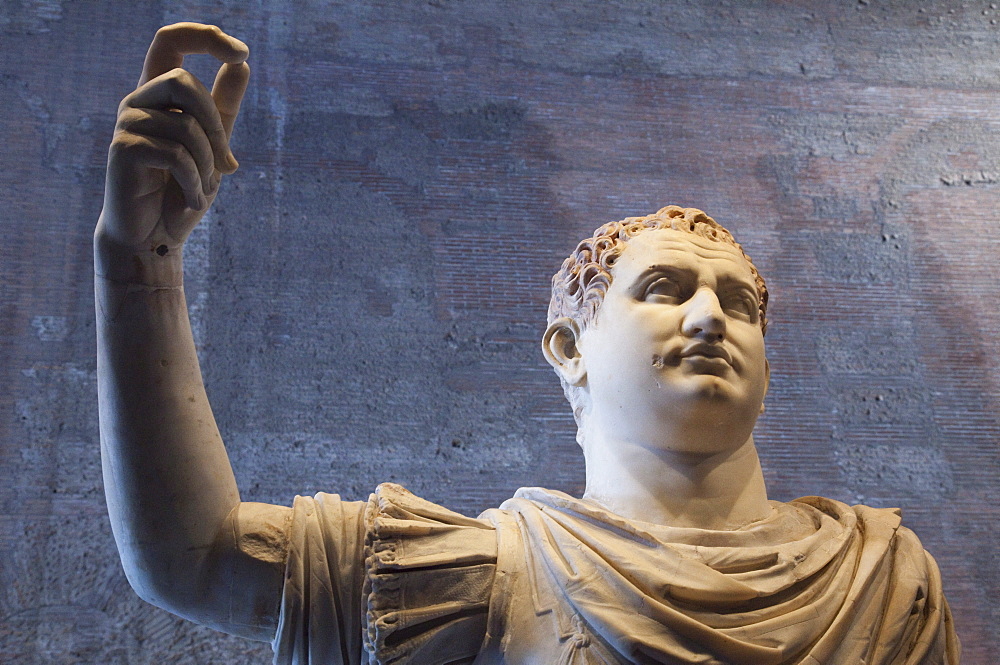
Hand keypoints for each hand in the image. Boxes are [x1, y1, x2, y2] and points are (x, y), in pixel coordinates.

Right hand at [97, 23, 249, 281]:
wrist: (154, 236)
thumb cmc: (181, 189)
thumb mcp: (213, 147)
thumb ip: (223, 107)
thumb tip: (242, 65)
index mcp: (158, 93)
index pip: (170, 41)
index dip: (204, 37)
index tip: (241, 53)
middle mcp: (138, 101)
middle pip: (183, 79)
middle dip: (216, 123)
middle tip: (227, 163)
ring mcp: (128, 124)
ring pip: (186, 123)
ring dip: (208, 163)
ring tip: (206, 188)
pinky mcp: (124, 150)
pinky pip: (176, 154)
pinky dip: (196, 182)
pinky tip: (194, 200)